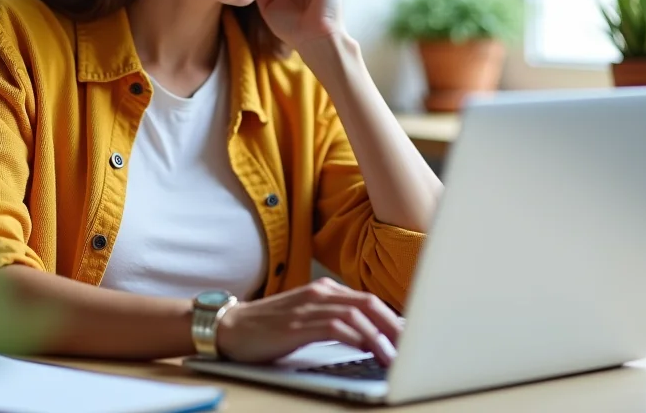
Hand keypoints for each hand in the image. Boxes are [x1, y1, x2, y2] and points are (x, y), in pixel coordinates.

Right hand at [215, 278, 400, 365]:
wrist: (230, 328)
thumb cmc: (269, 327)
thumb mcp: (307, 319)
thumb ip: (335, 321)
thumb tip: (370, 338)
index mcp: (325, 290)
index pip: (369, 300)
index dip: (394, 318)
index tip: (412, 337)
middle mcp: (320, 293)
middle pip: (369, 303)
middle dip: (395, 325)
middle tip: (415, 346)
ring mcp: (308, 306)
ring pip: (357, 314)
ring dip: (380, 336)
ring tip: (395, 355)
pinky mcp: (297, 324)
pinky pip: (335, 327)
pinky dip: (356, 338)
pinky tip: (368, 350)